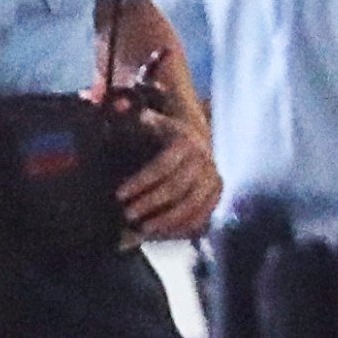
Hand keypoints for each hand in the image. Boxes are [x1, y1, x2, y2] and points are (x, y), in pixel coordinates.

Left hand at [116, 109, 222, 241]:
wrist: (195, 139)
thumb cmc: (162, 134)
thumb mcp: (149, 121)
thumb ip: (134, 115)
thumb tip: (120, 104)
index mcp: (185, 141)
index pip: (162, 166)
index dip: (140, 182)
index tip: (120, 194)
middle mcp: (204, 159)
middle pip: (177, 188)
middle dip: (150, 203)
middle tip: (127, 214)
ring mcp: (214, 177)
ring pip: (191, 205)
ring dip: (166, 220)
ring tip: (142, 229)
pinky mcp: (217, 193)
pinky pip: (202, 214)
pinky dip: (182, 226)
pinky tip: (163, 233)